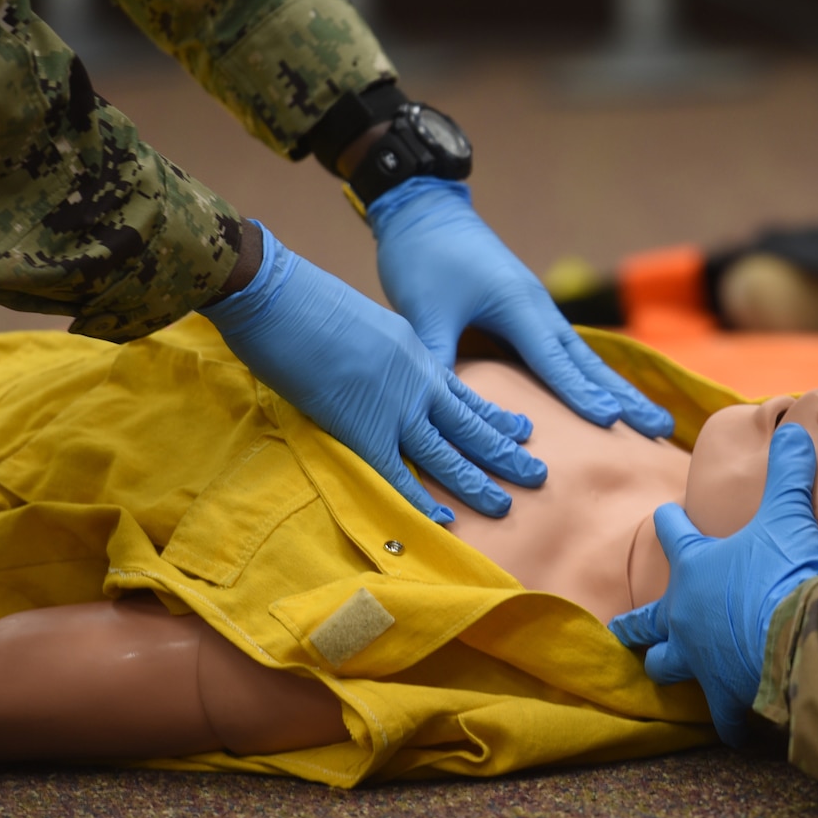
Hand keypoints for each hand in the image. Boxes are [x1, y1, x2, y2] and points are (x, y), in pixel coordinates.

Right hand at [206, 222, 546, 521]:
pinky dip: (424, 500)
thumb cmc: (304, 300)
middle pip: (470, 423)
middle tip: (537, 473)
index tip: (521, 429)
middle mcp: (417, 380)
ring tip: (506, 505)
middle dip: (505, 451)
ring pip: (448, 452)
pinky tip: (446, 522)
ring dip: (477, 482)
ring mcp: (395, 406)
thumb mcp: (360, 320)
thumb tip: (370, 368)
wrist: (280, 295)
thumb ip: (376, 351)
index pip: (463, 391)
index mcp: (415, 351)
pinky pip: (401, 473)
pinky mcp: (365, 428)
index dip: (493, 414)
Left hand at [370, 178, 673, 436]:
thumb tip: (435, 407)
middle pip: (589, 362)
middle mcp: (538, 307)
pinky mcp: (527, 309)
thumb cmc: (423, 255)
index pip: (555, 362)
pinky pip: (567, 350)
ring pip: (584, 357)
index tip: (612, 422)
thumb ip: (435, 357)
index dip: (581, 394)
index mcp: (518, 305)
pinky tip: (604, 393)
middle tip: (662, 429)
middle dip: (626, 396)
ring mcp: (537, 307)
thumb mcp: (423, 310)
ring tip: (650, 419)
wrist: (424, 208)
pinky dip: (590, 375)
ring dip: (616, 388)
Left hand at [608, 424, 817, 744]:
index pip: (673, 535)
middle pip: (649, 620)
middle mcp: (685, 617)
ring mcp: (699, 661)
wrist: (802, 639)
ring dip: (664, 665)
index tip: (663, 515)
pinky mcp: (723, 699)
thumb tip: (795, 429)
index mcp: (696, 569)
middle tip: (620, 627)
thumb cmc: (786, 573)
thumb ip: (789, 473)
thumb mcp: (789, 514)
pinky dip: (727, 719)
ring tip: (659, 668)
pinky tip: (733, 724)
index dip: (670, 522)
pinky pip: (720, 715)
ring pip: (666, 667)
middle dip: (635, 622)